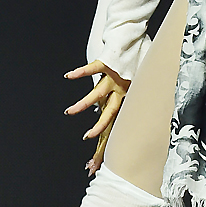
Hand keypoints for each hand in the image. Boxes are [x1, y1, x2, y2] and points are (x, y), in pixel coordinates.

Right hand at [64, 60, 130, 174]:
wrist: (136, 41)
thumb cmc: (134, 64)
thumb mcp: (134, 88)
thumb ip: (123, 103)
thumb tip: (108, 117)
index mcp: (126, 100)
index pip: (115, 126)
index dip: (105, 146)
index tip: (93, 165)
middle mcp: (120, 91)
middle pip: (110, 113)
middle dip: (99, 128)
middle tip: (87, 139)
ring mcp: (113, 77)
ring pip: (98, 93)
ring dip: (84, 103)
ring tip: (70, 111)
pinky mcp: (107, 63)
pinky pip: (92, 68)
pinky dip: (80, 72)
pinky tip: (69, 76)